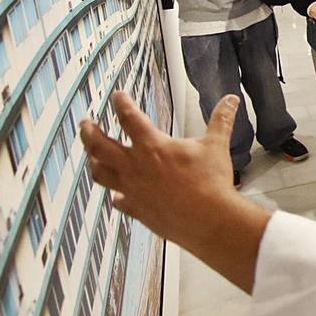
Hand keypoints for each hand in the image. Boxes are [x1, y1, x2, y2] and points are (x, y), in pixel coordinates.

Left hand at [83, 93, 270, 293]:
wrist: (209, 219)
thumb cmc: (211, 181)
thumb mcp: (216, 145)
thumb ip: (221, 119)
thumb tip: (230, 100)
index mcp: (152, 147)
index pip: (129, 118)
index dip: (121, 104)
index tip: (117, 96)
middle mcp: (135, 167)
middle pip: (100, 146)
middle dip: (89, 132)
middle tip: (85, 124)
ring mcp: (132, 190)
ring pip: (101, 174)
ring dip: (94, 162)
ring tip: (92, 157)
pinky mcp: (137, 209)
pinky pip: (119, 201)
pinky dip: (117, 195)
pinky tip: (119, 195)